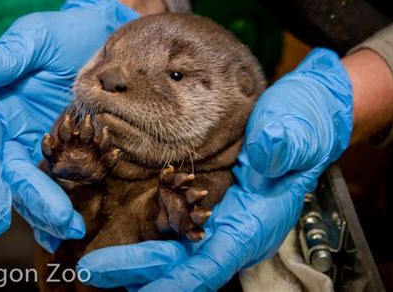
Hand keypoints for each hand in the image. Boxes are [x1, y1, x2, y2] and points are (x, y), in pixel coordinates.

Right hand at [0, 0, 137, 251]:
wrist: (100, 38)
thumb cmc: (63, 34)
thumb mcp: (34, 39)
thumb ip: (3, 57)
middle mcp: (14, 135)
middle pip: (15, 178)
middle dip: (35, 204)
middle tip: (63, 225)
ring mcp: (43, 146)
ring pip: (39, 188)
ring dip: (52, 213)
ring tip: (73, 231)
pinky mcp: (72, 151)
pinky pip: (66, 182)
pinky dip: (67, 205)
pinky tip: (76, 226)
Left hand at [75, 48, 353, 289]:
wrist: (301, 117)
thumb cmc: (300, 123)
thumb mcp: (296, 127)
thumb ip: (284, 143)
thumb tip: (265, 157)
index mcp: (253, 220)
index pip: (211, 261)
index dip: (174, 280)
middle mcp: (233, 229)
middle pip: (182, 263)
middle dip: (138, 270)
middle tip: (91, 270)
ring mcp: (220, 220)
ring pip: (175, 254)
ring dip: (137, 264)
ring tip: (96, 266)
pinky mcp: (208, 207)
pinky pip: (174, 232)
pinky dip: (147, 243)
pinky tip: (119, 241)